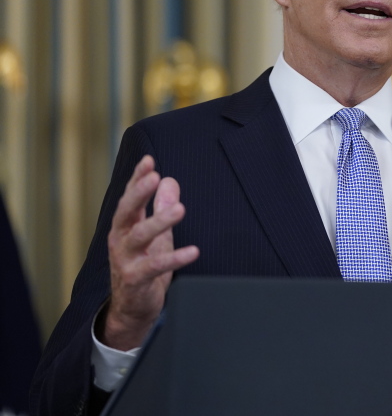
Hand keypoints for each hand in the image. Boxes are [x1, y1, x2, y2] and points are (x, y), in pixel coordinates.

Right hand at [100, 156, 198, 349]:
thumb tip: (169, 180)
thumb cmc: (144, 266)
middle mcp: (120, 240)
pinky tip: (194, 251)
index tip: (148, 160)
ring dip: (159, 222)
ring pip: (140, 236)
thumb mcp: (156, 234)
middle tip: (154, 177)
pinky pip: (156, 266)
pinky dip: (175, 258)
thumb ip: (160, 208)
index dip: (137, 179)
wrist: (132, 308)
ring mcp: (126, 260)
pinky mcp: (136, 279)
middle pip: (126, 212)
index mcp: (125, 226)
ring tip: (180, 209)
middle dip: (138, 193)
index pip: (129, 198)